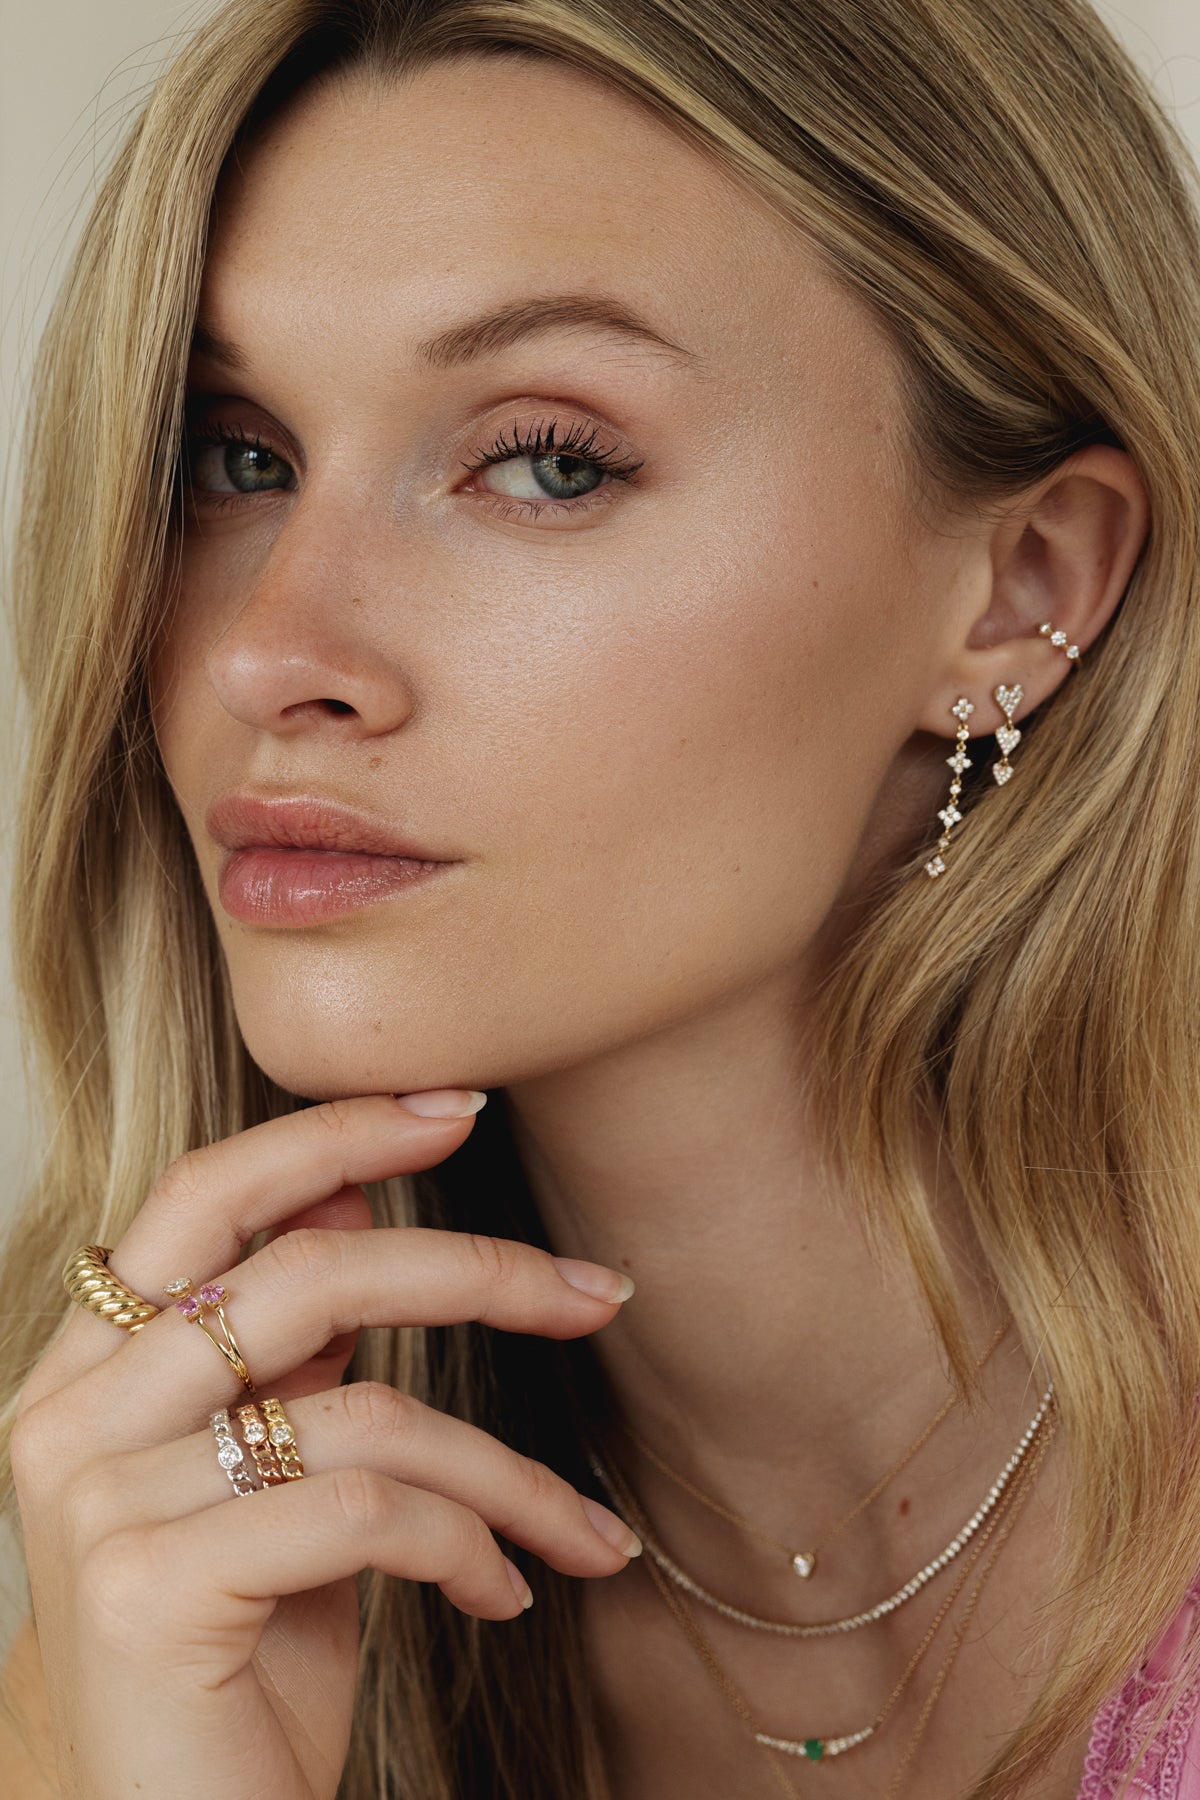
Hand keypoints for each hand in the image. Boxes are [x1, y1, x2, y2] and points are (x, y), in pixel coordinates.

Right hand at [10, 1093, 638, 1799]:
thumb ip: (286, 1352)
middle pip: (302, 1276)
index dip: (333, 1136)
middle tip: (592, 1296)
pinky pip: (363, 1511)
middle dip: (474, 1273)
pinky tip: (500, 1594)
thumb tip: (356, 1206)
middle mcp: (68, 1418)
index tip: (459, 1109)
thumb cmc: (234, 1662)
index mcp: (86, 1369)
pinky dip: (468, 1543)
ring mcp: (96, 1502)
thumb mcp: (270, 1484)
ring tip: (577, 1529)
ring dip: (505, 1470)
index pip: (202, 1195)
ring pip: (362, 1408)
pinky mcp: (145, 1591)